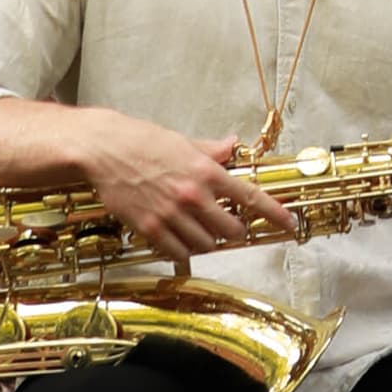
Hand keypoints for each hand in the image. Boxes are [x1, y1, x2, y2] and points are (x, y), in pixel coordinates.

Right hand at [0, 95, 282, 254]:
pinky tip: (180, 242)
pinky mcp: (150, 228)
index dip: (275, 214)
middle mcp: (193, 194)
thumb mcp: (181, 141)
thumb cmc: (142, 140)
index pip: (251, 197)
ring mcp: (172, 214)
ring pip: (205, 243)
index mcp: (206, 170)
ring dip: (209, 242)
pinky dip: (184, 251)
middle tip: (230, 228)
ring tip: (203, 233)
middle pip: (230, 229)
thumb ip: (211, 149)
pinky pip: (178, 251)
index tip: (290, 225)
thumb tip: (233, 145)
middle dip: (234, 232)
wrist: (102, 149)